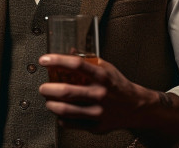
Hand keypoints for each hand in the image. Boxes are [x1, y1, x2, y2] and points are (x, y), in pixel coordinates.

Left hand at [38, 54, 178, 142]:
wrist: (136, 107)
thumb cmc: (118, 85)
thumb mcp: (106, 67)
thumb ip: (87, 60)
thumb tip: (68, 51)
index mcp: (102, 75)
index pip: (76, 64)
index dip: (57, 60)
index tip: (44, 60)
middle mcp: (100, 93)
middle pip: (67, 91)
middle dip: (48, 89)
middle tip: (43, 87)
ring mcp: (98, 112)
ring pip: (66, 110)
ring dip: (51, 104)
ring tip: (48, 100)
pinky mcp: (96, 126)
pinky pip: (72, 124)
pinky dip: (61, 118)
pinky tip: (60, 113)